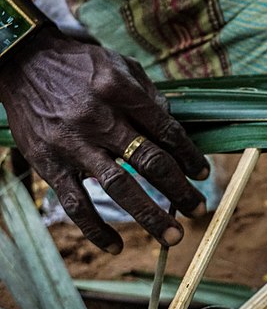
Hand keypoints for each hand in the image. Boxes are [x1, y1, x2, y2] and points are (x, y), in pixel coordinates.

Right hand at [0, 27, 209, 253]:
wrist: (22, 62)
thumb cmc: (80, 65)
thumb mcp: (121, 65)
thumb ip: (149, 95)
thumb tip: (175, 126)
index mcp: (121, 93)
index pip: (166, 132)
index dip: (189, 156)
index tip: (202, 174)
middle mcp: (100, 119)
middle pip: (149, 162)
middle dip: (179, 190)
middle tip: (199, 210)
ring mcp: (73, 144)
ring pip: (118, 187)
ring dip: (149, 215)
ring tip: (173, 236)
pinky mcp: (49, 164)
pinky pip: (76, 204)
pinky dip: (96, 230)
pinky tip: (117, 246)